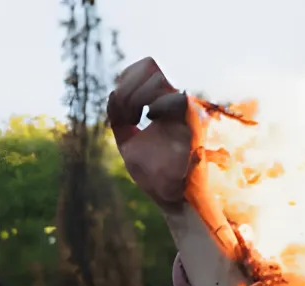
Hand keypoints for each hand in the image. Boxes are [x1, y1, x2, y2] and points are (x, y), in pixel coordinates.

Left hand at [108, 57, 194, 208]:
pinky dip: (155, 105)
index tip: (120, 106)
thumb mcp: (127, 142)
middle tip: (126, 115)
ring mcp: (184, 111)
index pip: (146, 69)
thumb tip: (112, 93)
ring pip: (158, 79)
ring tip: (135, 119)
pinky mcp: (192, 123)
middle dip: (128, 89)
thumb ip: (118, 119)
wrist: (169, 198)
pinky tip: (148, 120)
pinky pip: (176, 98)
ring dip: (137, 96)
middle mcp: (174, 104)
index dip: (128, 77)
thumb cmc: (153, 173)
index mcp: (161, 106)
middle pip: (149, 68)